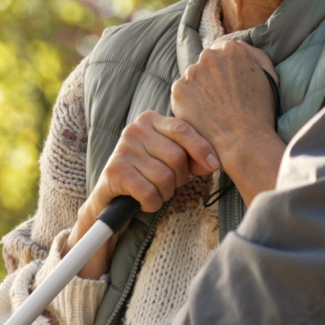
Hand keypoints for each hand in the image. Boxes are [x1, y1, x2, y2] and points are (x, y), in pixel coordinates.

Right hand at [63, 111, 218, 280]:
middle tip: (167, 184)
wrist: (110, 197)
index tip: (214, 165)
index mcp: (150, 120)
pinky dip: (152, 203)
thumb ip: (191, 156)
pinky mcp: (115, 171)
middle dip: (179, 178)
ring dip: (165, 193)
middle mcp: (134, 130)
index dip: (201, 148)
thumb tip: (212, 163)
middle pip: (176, 157)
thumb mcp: (169, 159)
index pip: (182, 129)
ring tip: (153, 191)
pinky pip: (149, 192)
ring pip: (165, 177)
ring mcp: (122, 149)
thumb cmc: (145, 174)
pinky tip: (144, 201)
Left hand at [171, 40, 285, 200]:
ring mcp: (192, 72)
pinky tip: (203, 116)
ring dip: (199, 90)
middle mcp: (209, 56)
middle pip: (206, 64)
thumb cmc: (260, 112)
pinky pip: (182, 93)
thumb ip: (255, 54)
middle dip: (211, 78)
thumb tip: (240, 44)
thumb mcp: (269, 77)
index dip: (225, 70)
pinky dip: (189, 103)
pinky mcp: (179, 90)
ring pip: (193, 78)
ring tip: (213, 111)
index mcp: (232, 49)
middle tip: (221, 100)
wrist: (243, 140)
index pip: (221, 51)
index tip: (228, 86)